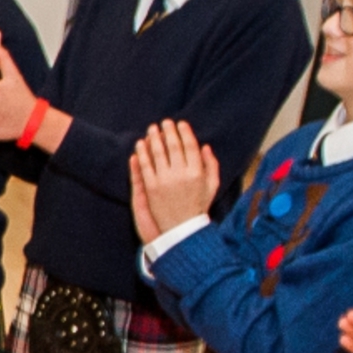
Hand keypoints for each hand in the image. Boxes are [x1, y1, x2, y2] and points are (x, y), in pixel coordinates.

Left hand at [128, 119, 219, 240]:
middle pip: (173, 146)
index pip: (190, 146)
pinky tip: (141, 145)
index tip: (180, 124)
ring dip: (154, 138)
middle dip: (168, 131)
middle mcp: (181, 174)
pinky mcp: (150, 187)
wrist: (182, 229)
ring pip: (158, 153)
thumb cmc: (198, 207)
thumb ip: (211, 166)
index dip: (184, 133)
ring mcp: (164, 180)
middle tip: (164, 122)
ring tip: (152, 129)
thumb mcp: (212, 187)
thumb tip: (205, 146)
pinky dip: (142, 153)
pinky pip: (145, 165)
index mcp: (197, 172)